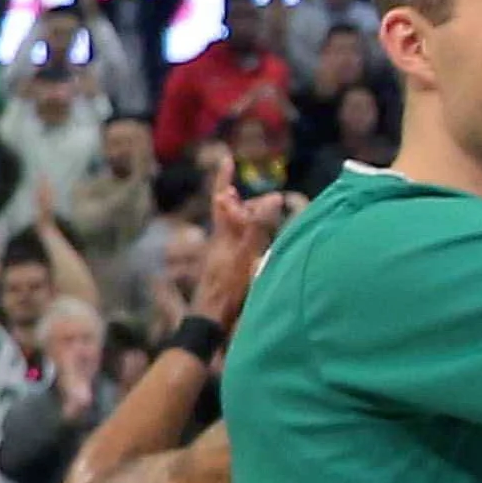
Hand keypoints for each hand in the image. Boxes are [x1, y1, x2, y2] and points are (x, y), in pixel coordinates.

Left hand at [189, 178, 298, 323]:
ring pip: (238, 231)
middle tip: (272, 201)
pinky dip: (253, 240)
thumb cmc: (226, 291)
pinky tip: (263, 246)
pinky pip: (241, 246)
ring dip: (254, 222)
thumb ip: (256, 227)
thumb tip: (270, 199)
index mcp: (221, 236)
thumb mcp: (245, 255)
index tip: (227, 159)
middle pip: (233, 215)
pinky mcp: (227, 271)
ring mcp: (222, 257)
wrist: (209, 323)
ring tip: (270, 217)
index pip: (221, 200)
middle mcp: (219, 244)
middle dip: (250, 204)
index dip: (223, 179)